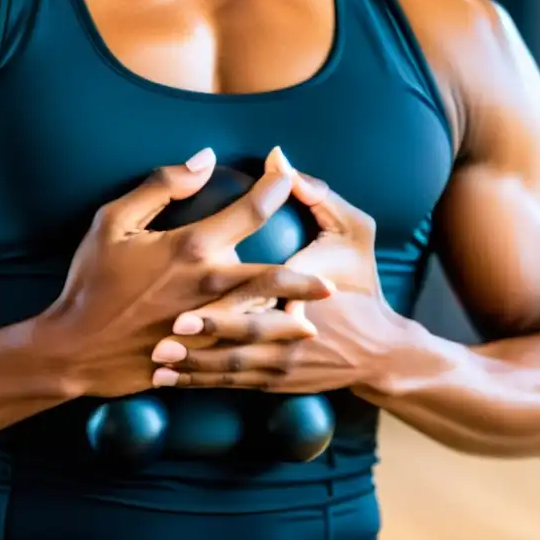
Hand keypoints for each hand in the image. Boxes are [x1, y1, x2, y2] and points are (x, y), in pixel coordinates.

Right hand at [39, 148, 333, 397]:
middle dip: (306, 276)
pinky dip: (265, 344)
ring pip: (265, 317)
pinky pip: (243, 348)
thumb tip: (203, 158)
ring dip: (294, 316)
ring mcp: (208, 324)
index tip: (288, 175)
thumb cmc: (89, 281)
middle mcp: (209, 285)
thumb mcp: (112, 221)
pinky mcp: (200, 353)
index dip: (276, 187)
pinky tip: (280, 343)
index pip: (251, 210)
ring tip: (316, 318)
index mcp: (191, 247)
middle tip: (333, 281)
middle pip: (275, 276)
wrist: (73, 349)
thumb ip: (161, 185)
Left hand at [151, 152, 414, 392]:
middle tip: (170, 323)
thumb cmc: (364, 286)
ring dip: (194, 360)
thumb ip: (318, 195)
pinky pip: (230, 382)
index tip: (195, 263)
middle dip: (209, 327)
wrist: (380, 352)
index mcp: (308, 287)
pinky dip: (198, 380)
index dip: (233, 276)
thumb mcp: (356, 232)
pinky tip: (165, 379)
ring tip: (159, 354)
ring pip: (232, 363)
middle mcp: (292, 329)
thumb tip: (278, 156)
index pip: (271, 276)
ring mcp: (281, 361)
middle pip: (246, 328)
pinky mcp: (272, 382)